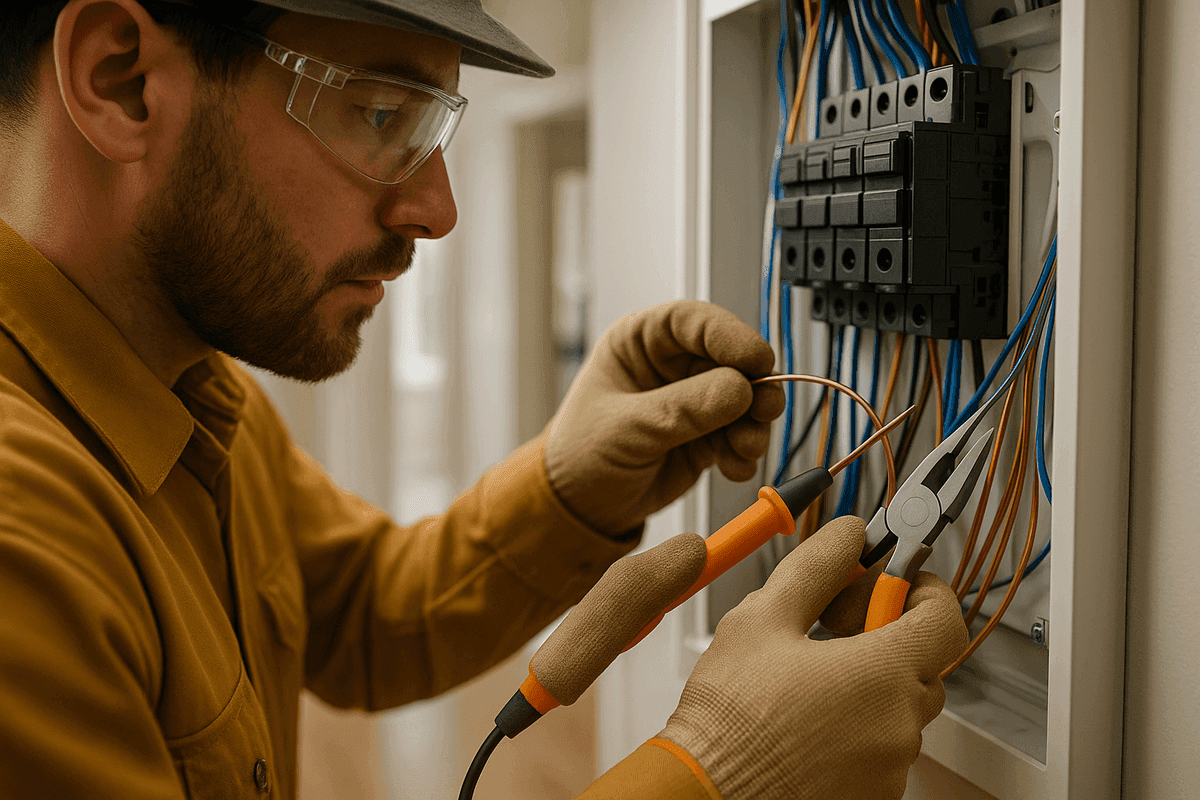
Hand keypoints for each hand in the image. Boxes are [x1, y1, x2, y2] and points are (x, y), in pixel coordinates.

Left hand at [544, 300, 784, 535]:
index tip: (758, 360)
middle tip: (765, 410)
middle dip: (754, 387)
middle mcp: (671, 366)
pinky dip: (745, 452)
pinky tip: (733, 468)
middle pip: (731, 360)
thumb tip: (739, 389)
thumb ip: (682, 409)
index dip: (731, 336)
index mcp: (640, 342)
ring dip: (753, 425)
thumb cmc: (580, 456)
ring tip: (744, 449)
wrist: (580, 509)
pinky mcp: (707, 436)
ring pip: (745, 400)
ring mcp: (693, 401)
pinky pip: (741, 435)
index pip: (694, 322)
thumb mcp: (626, 429)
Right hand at [657, 517, 968, 799]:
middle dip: (886, 635)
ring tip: (806, 676)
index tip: (891, 579)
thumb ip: (816, 567)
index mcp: (883, 675)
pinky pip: (879, 747)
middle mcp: (899, 727)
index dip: (920, 589)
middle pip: (923, 663)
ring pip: (898, 708)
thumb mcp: (764, 617)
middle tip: (833, 623)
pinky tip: (806, 716)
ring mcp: (889, 769)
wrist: (707, 790)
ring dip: (868, 683)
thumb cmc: (730, 718)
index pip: (945, 618)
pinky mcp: (871, 794)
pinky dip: (855, 726)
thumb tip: (847, 536)